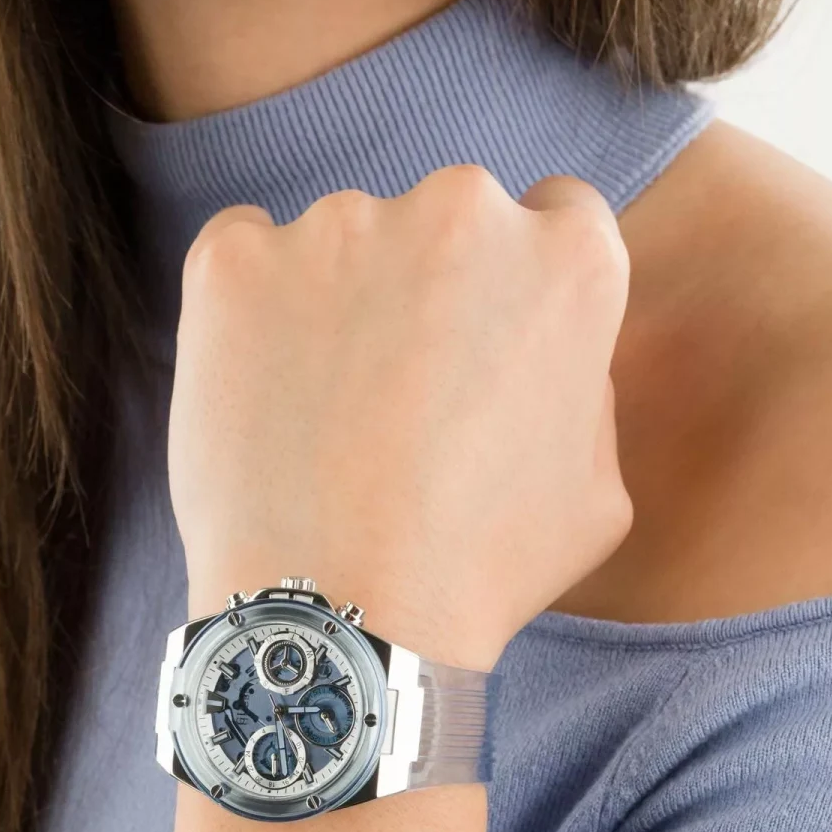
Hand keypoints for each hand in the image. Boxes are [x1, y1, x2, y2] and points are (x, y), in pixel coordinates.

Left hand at [168, 166, 632, 672]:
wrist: (342, 621)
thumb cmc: (477, 574)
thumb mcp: (597, 496)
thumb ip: (587, 390)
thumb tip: (551, 356)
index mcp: (567, 261)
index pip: (557, 220)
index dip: (517, 289)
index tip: (482, 344)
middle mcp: (462, 211)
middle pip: (449, 222)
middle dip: (431, 290)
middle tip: (399, 401)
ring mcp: (339, 225)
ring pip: (345, 242)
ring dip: (338, 304)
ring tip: (322, 424)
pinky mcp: (235, 260)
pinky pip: (243, 254)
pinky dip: (248, 310)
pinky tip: (260, 396)